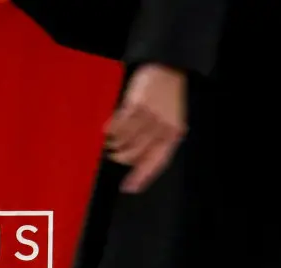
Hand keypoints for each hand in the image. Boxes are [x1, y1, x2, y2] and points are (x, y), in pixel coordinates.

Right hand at [105, 64, 186, 193]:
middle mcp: (162, 128)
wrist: (168, 66)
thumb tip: (136, 160)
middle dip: (122, 158)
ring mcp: (149, 117)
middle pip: (136, 154)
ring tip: (109, 143)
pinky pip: (119, 126)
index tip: (128, 188)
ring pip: (125, 142)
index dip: (142, 177)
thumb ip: (157, 139)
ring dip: (114, 145)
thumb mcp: (170, 120)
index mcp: (173, 134)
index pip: (157, 162)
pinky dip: (111, 130)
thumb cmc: (167, 95)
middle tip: (113, 155)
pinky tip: (106, 130)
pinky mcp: (136, 106)